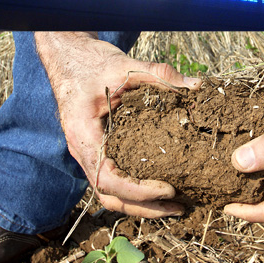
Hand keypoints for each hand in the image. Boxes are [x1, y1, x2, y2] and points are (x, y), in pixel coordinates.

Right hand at [35, 32, 200, 217]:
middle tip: (178, 208)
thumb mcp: (124, 66)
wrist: (68, 55)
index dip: (138, 191)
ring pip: (110, 190)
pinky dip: (135, 186)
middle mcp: (82, 149)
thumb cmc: (89, 62)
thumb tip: (196, 87)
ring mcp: (89, 150)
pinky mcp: (98, 146)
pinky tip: (159, 182)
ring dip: (140, 202)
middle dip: (143, 207)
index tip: (168, 189)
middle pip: (109, 195)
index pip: (107, 179)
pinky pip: (114, 174)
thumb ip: (159, 76)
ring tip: (174, 204)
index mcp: (83, 134)